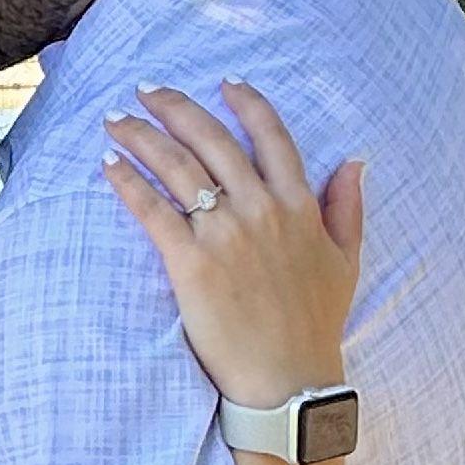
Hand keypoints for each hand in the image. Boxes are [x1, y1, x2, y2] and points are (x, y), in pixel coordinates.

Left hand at [103, 78, 363, 410]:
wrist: (288, 381)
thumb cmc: (314, 327)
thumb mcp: (346, 262)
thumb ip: (348, 208)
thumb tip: (355, 161)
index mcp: (300, 206)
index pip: (273, 137)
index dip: (248, 104)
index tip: (226, 83)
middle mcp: (262, 210)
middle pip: (213, 140)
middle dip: (176, 107)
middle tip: (147, 89)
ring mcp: (226, 234)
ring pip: (177, 166)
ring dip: (142, 136)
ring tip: (116, 119)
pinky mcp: (192, 262)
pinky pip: (153, 209)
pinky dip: (128, 183)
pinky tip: (109, 166)